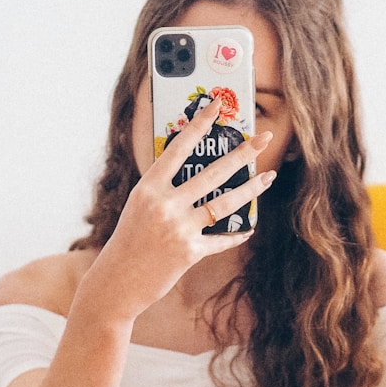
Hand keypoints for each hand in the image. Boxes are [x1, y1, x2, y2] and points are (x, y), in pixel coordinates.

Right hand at [91, 96, 275, 318]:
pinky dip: (236, 234)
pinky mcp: (189, 252)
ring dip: (251, 189)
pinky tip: (249, 228)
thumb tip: (198, 175)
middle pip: (213, 172)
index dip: (200, 123)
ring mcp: (178, 229)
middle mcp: (164, 205)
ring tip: (268, 177)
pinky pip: (221, 239)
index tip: (217, 104)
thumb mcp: (139, 207)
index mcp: (148, 188)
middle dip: (243, 153)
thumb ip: (164, 190)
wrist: (117, 282)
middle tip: (263, 138)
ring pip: (225, 203)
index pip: (179, 147)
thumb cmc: (128, 243)